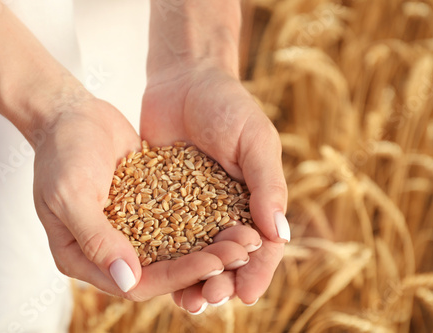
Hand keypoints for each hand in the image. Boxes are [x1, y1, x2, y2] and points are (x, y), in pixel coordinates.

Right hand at [32, 94, 250, 300]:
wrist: (70, 114)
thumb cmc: (61, 151)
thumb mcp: (71, 194)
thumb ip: (96, 238)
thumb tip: (128, 280)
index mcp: (83, 258)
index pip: (137, 283)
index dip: (177, 276)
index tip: (214, 262)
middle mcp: (109, 250)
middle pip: (162, 271)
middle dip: (203, 264)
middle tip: (242, 252)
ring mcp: (129, 230)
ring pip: (174, 249)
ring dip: (209, 245)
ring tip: (244, 236)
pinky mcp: (146, 207)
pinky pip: (177, 221)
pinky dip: (202, 220)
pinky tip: (231, 214)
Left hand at [141, 66, 289, 308]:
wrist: (184, 80)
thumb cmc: (228, 106)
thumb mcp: (255, 140)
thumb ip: (268, 184)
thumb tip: (279, 235)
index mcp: (253, 201)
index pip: (260, 245)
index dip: (256, 271)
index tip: (247, 294)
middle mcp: (223, 211)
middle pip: (225, 257)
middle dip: (221, 280)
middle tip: (212, 297)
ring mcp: (190, 209)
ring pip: (193, 254)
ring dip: (191, 279)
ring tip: (186, 299)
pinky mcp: (159, 201)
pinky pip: (160, 233)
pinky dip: (160, 255)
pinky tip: (153, 272)